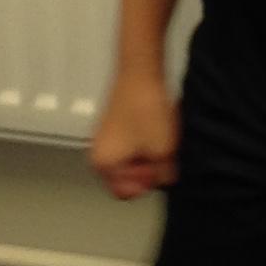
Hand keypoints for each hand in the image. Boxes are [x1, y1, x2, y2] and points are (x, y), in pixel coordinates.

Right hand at [90, 72, 180, 198]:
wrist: (142, 74)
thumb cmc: (144, 107)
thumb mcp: (163, 151)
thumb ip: (164, 175)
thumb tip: (166, 181)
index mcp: (103, 164)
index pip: (126, 192)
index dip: (147, 182)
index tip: (157, 169)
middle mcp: (100, 152)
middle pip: (130, 176)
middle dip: (149, 168)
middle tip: (162, 154)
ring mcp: (107, 138)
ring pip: (134, 159)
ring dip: (150, 153)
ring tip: (161, 137)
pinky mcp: (117, 125)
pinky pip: (134, 143)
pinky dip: (147, 140)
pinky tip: (158, 128)